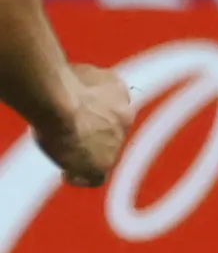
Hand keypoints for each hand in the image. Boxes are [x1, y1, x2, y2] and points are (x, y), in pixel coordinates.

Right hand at [39, 61, 130, 187]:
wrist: (61, 103)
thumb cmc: (57, 85)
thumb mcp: (71, 75)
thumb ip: (76, 83)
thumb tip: (66, 84)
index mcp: (116, 88)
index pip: (112, 102)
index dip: (95, 110)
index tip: (79, 115)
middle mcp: (124, 113)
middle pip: (111, 128)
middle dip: (95, 133)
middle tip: (73, 136)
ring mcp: (117, 140)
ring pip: (106, 152)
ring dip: (87, 154)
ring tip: (64, 154)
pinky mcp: (104, 163)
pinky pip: (96, 177)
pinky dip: (81, 177)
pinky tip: (67, 174)